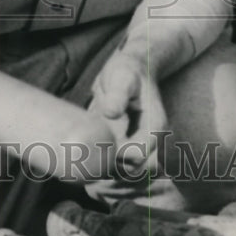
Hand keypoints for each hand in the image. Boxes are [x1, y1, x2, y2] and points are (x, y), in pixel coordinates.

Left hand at [89, 50, 167, 174]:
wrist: (131, 67)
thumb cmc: (128, 70)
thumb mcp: (123, 77)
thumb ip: (118, 94)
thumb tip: (110, 112)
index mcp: (154, 126)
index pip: (139, 154)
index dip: (118, 156)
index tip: (97, 146)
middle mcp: (149, 138)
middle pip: (133, 167)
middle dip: (110, 166)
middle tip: (84, 154)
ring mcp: (138, 141)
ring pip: (124, 168)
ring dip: (106, 168)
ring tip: (81, 156)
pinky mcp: (126, 142)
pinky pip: (117, 161)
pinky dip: (103, 162)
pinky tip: (85, 154)